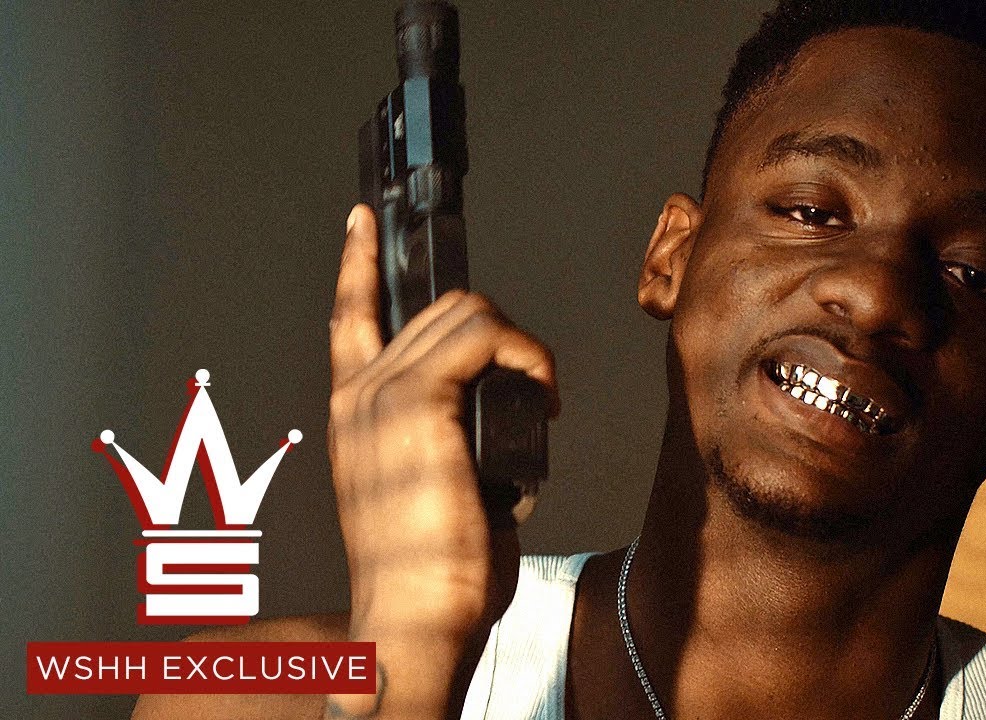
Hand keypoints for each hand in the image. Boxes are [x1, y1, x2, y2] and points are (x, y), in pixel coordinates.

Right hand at [325, 205, 556, 718]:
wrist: (416, 617)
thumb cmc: (432, 570)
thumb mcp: (432, 488)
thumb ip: (447, 434)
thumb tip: (503, 408)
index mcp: (354, 412)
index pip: (350, 316)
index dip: (357, 264)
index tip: (362, 223)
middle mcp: (359, 395)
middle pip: (441, 309)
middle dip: (501, 337)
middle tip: (530, 392)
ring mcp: (381, 395)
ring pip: (467, 312)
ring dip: (520, 349)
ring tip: (536, 403)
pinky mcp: (416, 403)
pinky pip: (485, 336)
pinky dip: (527, 358)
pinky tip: (540, 399)